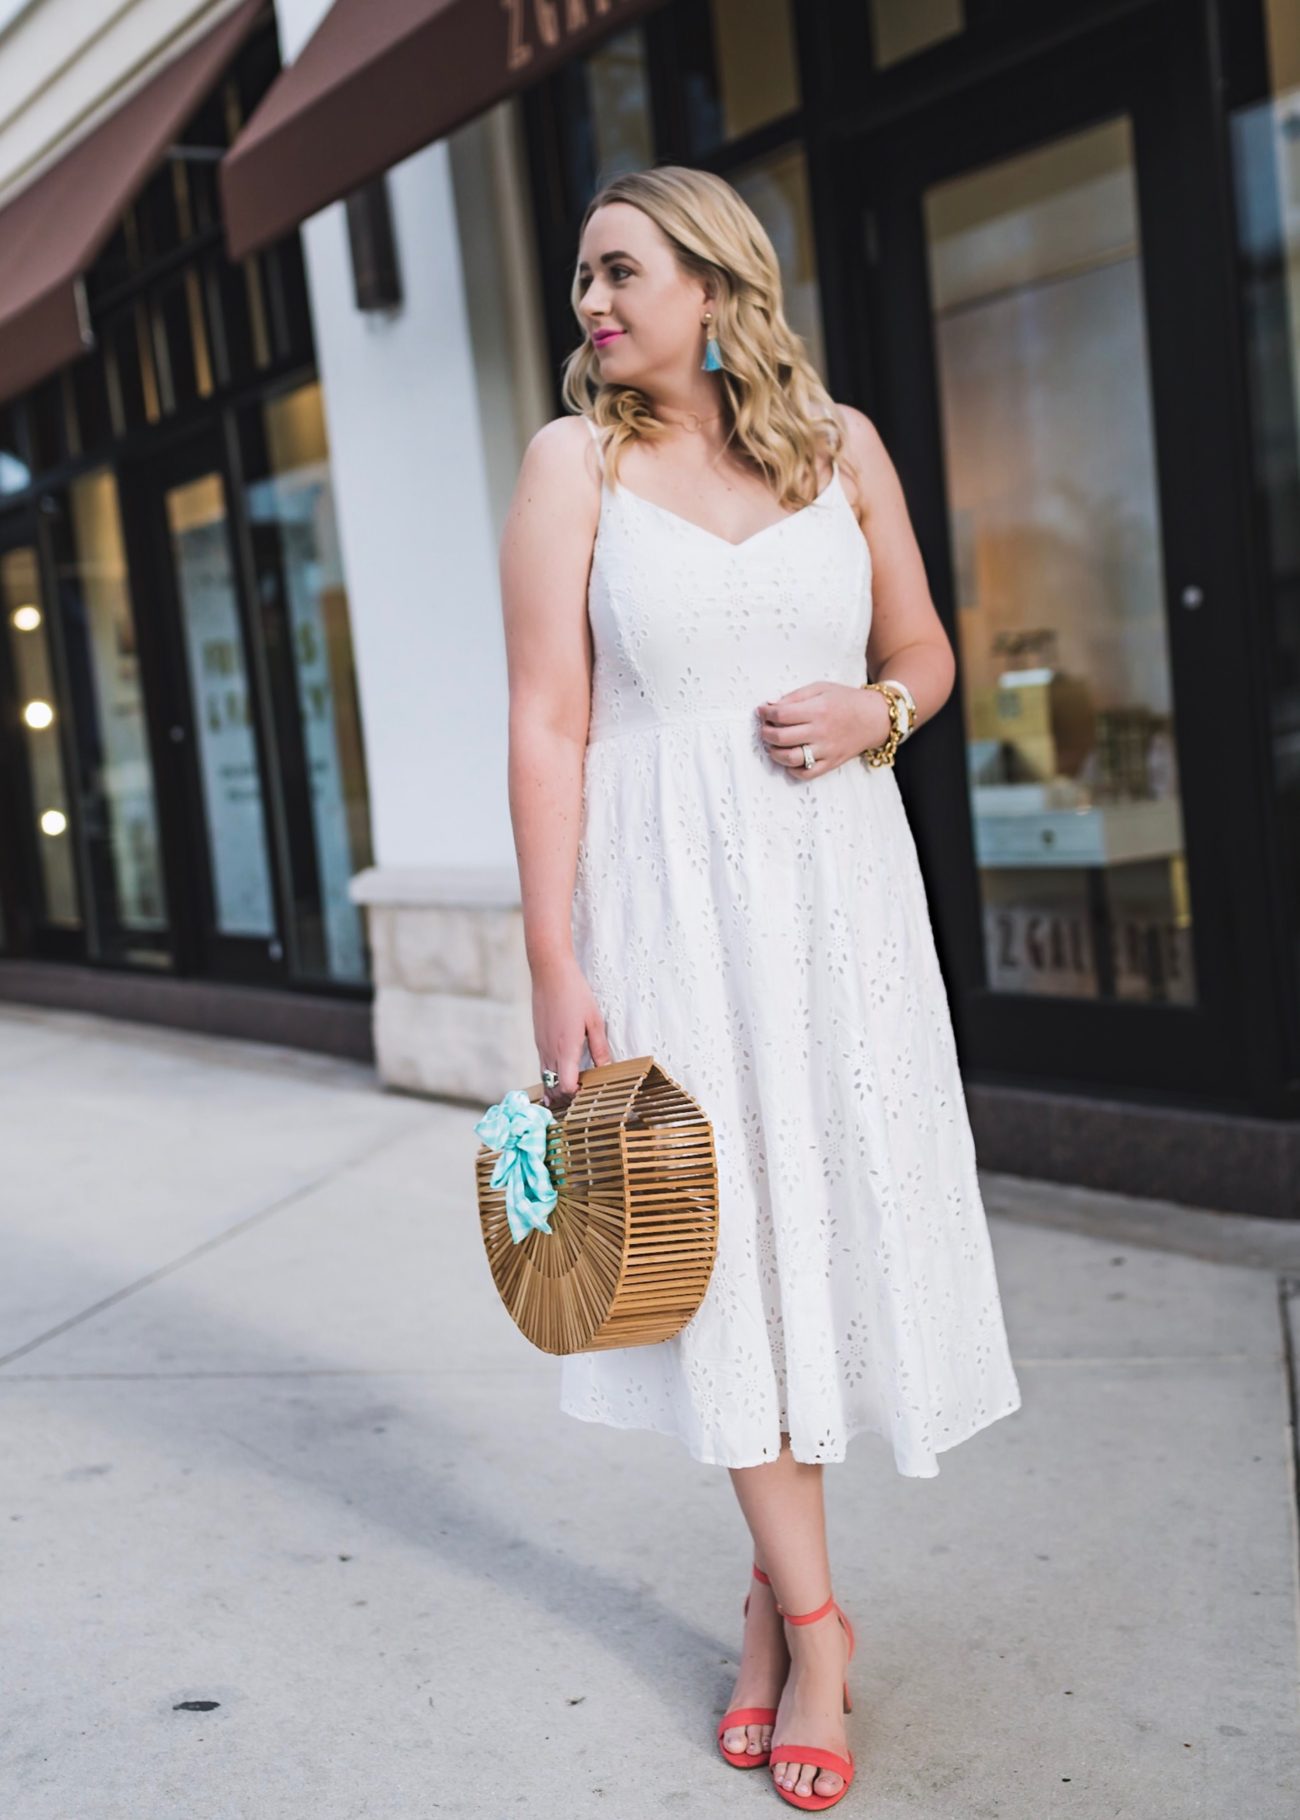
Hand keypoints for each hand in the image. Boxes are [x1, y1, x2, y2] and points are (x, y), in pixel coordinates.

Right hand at [531, 952, 612, 1110]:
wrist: (550, 973)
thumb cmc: (574, 994)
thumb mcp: (594, 1021)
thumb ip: (600, 1049)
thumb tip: (607, 1069)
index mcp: (565, 1050)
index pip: (565, 1087)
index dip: (577, 1095)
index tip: (589, 1092)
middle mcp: (549, 1052)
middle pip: (553, 1089)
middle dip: (566, 1097)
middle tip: (583, 1094)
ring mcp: (541, 1046)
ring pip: (545, 1078)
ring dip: (557, 1086)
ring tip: (574, 1087)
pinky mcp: (538, 1040)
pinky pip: (543, 1065)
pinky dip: (552, 1074)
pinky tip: (564, 1070)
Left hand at [756, 682, 890, 777]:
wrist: (875, 718)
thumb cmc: (846, 700)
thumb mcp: (821, 688)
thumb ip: (795, 696)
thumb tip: (770, 705)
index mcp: (818, 710)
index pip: (781, 715)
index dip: (765, 713)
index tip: (761, 711)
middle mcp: (821, 732)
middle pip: (781, 738)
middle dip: (765, 733)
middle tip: (764, 728)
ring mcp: (826, 750)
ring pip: (790, 758)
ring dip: (774, 753)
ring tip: (772, 745)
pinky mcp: (831, 763)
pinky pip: (806, 773)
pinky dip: (792, 770)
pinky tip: (789, 760)